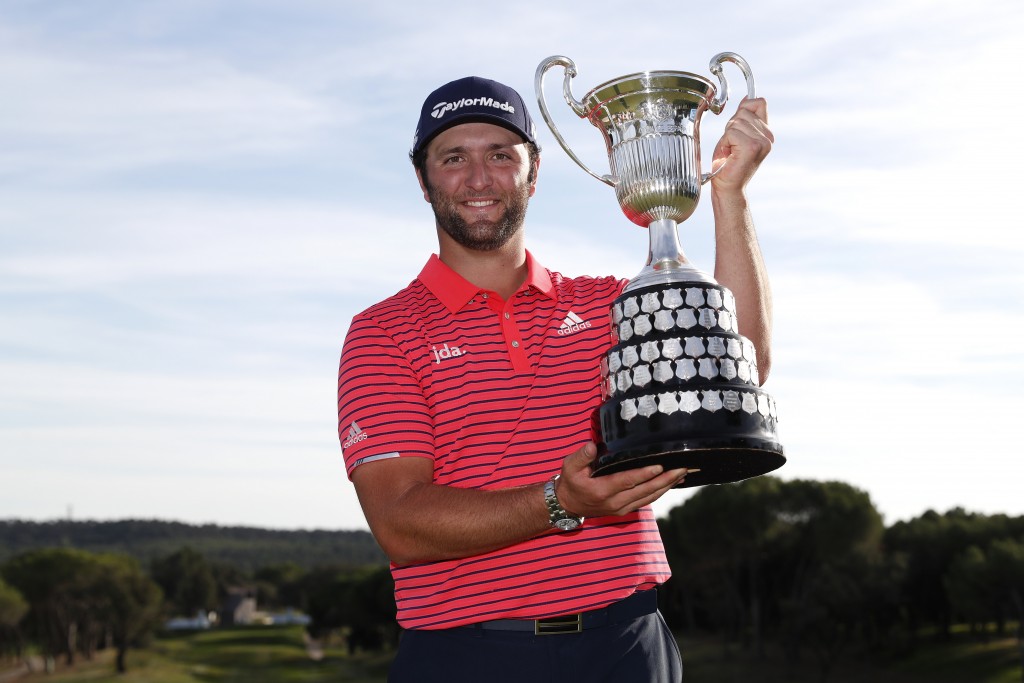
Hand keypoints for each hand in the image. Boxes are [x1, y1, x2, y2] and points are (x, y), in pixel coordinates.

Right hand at [554, 443, 687, 517]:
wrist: (568, 505)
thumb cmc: (570, 482)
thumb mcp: (569, 466)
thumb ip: (581, 456)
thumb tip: (592, 446)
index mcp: (601, 490)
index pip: (627, 481)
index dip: (644, 474)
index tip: (659, 466)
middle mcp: (614, 502)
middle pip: (644, 490)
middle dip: (665, 479)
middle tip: (682, 467)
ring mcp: (621, 508)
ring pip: (649, 497)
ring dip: (667, 486)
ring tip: (682, 473)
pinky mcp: (625, 510)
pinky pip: (646, 500)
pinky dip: (660, 491)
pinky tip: (671, 483)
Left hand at [709, 97, 773, 196]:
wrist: (728, 187)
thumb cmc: (729, 165)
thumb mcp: (737, 135)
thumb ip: (743, 118)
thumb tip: (748, 98)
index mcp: (767, 133)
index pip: (758, 102)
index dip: (743, 110)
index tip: (736, 129)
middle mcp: (768, 137)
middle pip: (743, 111)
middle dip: (731, 127)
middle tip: (731, 146)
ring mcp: (762, 142)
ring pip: (736, 122)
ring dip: (726, 137)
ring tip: (730, 152)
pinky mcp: (752, 147)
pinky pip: (731, 132)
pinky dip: (724, 142)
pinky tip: (728, 155)